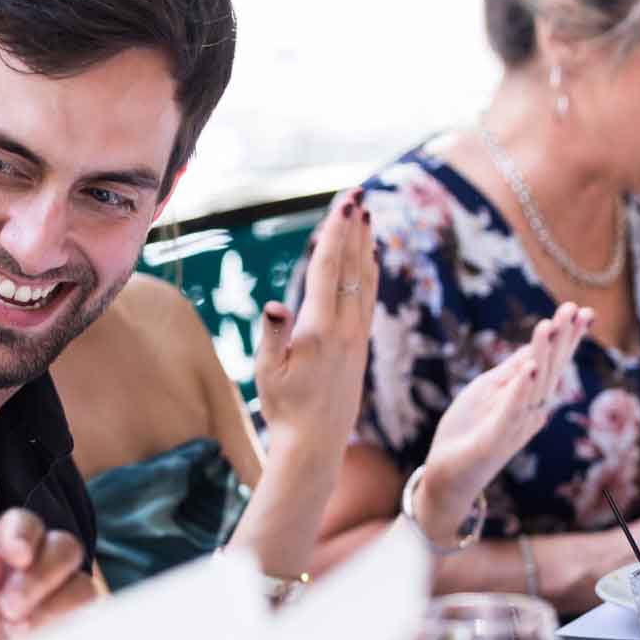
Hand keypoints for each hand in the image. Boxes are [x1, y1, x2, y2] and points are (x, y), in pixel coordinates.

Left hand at [0, 509, 94, 639]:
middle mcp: (39, 568)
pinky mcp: (73, 631)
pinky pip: (91, 623)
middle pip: (64, 547)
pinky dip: (68, 629)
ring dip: (54, 606)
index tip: (16, 556)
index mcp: (5, 549)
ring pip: (82, 586)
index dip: (24, 534)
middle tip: (8, 608)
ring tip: (17, 634)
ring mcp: (60, 601)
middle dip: (40, 575)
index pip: (25, 524)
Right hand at [258, 189, 374, 453]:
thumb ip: (273, 335)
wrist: (316, 444)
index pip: (329, 269)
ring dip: (365, 246)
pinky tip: (371, 260)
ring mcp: (357, 337)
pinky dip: (371, 272)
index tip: (344, 204)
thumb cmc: (284, 409)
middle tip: (358, 195)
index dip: (336, 233)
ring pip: (366, 281)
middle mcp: (345, 329)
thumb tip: (274, 304)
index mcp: (319, 329)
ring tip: (367, 217)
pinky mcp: (360, 347)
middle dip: (354, 229)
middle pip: (352, 267)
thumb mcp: (267, 373)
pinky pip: (369, 299)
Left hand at [421, 304, 590, 530]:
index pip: (551, 363)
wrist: (447, 475)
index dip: (566, 339)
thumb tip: (533, 347)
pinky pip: (511, 410)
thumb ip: (510, 371)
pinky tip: (528, 368)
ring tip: (549, 325)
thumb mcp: (488, 391)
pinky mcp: (495, 439)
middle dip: (562, 340)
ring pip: (534, 386)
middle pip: (549, 370)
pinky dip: (520, 389)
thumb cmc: (468, 431)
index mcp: (529, 399)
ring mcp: (514, 425)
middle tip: (574, 309)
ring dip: (542, 355)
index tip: (581, 310)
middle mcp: (530, 411)